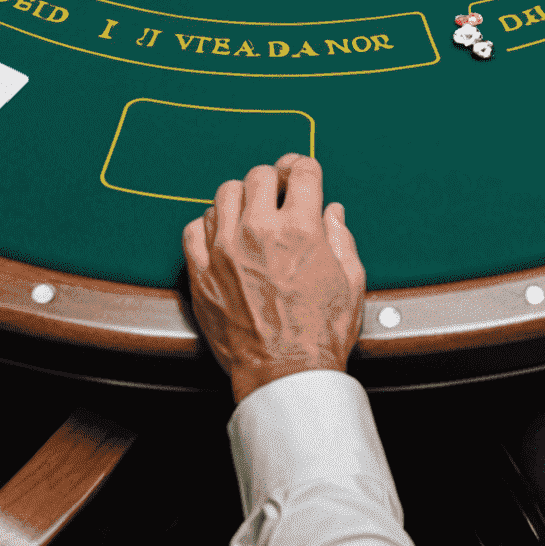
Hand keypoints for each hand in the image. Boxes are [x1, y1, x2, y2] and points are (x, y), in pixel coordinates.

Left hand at [182, 152, 365, 401]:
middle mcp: (258, 230)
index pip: (302, 172)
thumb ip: (341, 238)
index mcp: (300, 228)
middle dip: (273, 181)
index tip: (302, 173)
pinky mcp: (201, 272)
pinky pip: (194, 228)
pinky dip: (208, 228)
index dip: (305, 168)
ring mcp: (224, 250)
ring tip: (249, 217)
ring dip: (240, 200)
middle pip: (259, 175)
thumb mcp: (350, 283)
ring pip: (224, 195)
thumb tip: (332, 211)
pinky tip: (222, 239)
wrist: (285, 377)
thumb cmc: (321, 334)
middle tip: (277, 195)